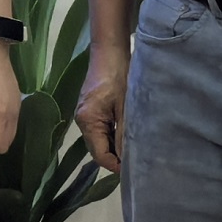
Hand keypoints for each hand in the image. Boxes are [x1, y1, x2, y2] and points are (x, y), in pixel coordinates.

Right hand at [77, 48, 128, 175]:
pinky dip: (113, 136)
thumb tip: (128, 159)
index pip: (100, 155)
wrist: (110, 52)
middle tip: (139, 161)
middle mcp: (82, 121)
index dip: (116, 165)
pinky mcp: (90, 110)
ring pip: (100, 141)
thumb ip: (125, 135)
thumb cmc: (119, 77)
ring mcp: (85, 115)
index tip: (135, 169)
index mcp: (88, 121)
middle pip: (98, 150)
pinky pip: (101, 130)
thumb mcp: (126, 108)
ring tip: (135, 149)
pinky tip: (127, 135)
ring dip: (115, 147)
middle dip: (116, 157)